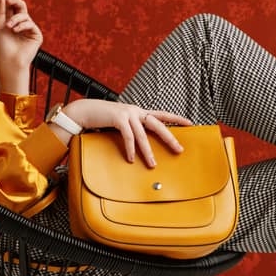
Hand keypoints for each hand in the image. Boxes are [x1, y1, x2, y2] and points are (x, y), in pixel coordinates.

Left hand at [0, 0, 42, 71]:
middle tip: (9, 0)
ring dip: (15, 18)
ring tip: (8, 26)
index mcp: (11, 22)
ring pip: (24, 15)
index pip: (12, 7)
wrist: (9, 61)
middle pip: (21, 7)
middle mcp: (21, 25)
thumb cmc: (2, 46)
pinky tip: (15, 30)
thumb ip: (0, 11)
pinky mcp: (36, 35)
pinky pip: (30, 24)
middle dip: (15, 1)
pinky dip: (22, 25)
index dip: (8, 1)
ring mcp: (29, 30)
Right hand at [62, 99, 191, 166]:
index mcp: (139, 112)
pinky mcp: (118, 118)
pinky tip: (132, 158)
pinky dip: (131, 149)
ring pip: (143, 135)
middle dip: (169, 138)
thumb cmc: (103, 119)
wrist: (85, 111)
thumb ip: (132, 130)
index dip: (176, 118)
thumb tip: (141, 146)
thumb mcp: (122, 123)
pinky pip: (128, 136)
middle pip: (158, 124)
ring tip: (152, 164)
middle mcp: (136, 111)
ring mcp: (128, 113)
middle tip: (179, 149)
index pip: (162, 114)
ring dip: (148, 151)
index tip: (190, 123)